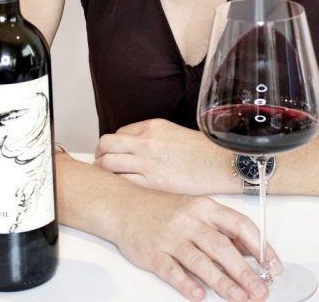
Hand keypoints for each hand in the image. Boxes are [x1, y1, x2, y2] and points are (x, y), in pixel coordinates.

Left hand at [94, 118, 238, 193]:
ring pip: (108, 164)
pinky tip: (120, 191)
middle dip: (99, 155)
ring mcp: (147, 162)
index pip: (119, 134)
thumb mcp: (173, 132)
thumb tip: (133, 147)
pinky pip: (123, 183)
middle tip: (100, 164)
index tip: (112, 154)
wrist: (219, 164)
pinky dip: (117, 186)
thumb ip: (151, 137)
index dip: (113, 146)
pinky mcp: (153, 183)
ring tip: (106, 180)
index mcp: (151, 126)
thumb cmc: (201, 150)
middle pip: (106, 145)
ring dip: (102, 171)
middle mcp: (146, 142)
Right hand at [111, 186, 281, 300]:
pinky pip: (172, 270)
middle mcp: (189, 220)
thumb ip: (221, 228)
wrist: (124, 205)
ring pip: (200, 260)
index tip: (272, 265)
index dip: (259, 246)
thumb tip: (250, 251)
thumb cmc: (163, 209)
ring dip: (222, 281)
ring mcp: (170, 236)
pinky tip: (199, 295)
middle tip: (261, 290)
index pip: (239, 224)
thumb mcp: (195, 209)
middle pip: (222, 246)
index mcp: (204, 207)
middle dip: (244, 270)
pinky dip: (186, 284)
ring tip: (239, 297)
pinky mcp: (152, 253)